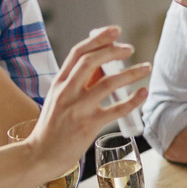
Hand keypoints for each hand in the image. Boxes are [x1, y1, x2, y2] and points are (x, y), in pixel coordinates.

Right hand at [24, 26, 149, 176]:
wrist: (40, 155)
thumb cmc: (52, 129)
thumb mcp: (58, 100)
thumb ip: (76, 84)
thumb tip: (102, 68)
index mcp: (58, 83)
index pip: (78, 52)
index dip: (98, 38)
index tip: (115, 31)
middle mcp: (66, 92)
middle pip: (92, 61)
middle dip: (114, 51)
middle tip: (130, 49)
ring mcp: (78, 109)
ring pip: (109, 83)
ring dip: (131, 73)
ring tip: (145, 68)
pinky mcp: (89, 126)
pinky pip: (116, 109)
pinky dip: (133, 99)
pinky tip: (143, 92)